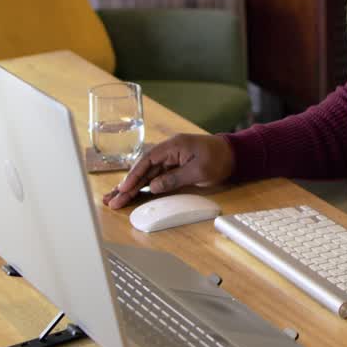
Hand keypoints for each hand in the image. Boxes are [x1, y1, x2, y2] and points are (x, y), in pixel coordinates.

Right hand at [102, 133, 233, 208]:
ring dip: (131, 188)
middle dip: (126, 186)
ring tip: (114, 200)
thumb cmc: (219, 158)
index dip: (133, 175)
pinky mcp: (173, 168)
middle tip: (111, 200)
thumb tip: (153, 187)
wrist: (234, 154)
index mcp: (173, 146)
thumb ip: (174, 179)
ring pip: (146, 175)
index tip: (123, 189)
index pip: (147, 160)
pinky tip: (131, 196)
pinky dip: (143, 188)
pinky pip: (155, 178)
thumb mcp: (198, 170)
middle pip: (142, 169)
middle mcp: (168, 151)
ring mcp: (170, 160)